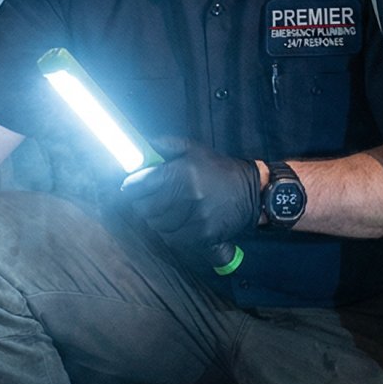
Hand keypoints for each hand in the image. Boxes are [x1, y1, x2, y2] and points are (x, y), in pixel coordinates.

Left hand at [119, 139, 258, 266]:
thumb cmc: (219, 169)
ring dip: (155, 220)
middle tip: (148, 200)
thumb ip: (166, 145)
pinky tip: (176, 223)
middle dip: (142, 204)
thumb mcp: (195, 149)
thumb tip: (141, 144)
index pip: (143, 183)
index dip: (131, 187)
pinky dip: (169, 233)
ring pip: (157, 225)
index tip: (130, 187)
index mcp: (184, 172)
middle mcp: (189, 195)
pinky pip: (172, 239)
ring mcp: (196, 218)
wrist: (253, 192)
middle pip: (146, 208)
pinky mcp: (203, 235)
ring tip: (164, 211)